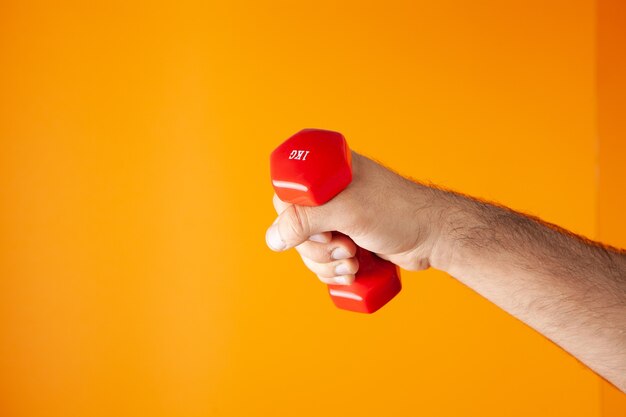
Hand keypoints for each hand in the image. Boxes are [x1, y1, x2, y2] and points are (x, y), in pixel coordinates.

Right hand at [265, 152, 441, 284]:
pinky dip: (333, 272)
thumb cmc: (397, 212)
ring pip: (307, 250)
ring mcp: (338, 219)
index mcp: (326, 173)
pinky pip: (323, 262)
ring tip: (354, 260)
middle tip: (344, 247)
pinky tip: (354, 271)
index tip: (323, 230)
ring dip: (327, 264)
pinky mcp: (347, 241)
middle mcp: (329, 194)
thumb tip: (272, 240)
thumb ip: (306, 220)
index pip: (286, 195)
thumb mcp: (348, 211)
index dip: (295, 220)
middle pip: (294, 228)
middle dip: (316, 248)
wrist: (434, 237)